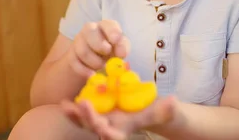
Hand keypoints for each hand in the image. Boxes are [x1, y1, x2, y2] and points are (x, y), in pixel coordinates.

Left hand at [61, 96, 176, 139]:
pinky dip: (73, 111)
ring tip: (67, 106)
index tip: (106, 129)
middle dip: (89, 118)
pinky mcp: (95, 114)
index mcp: (125, 130)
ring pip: (85, 124)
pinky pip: (81, 115)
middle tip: (84, 105)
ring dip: (76, 116)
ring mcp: (101, 123)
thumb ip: (167, 109)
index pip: (116, 136)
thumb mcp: (163, 112)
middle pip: (97, 128)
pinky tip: (65, 102)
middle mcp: (111, 129)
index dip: (110, 134)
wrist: (147, 112)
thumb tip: (173, 102)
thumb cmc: (155, 113)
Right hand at [68, 20, 130, 77]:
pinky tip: (92, 75)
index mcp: (105, 26)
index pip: (107, 24)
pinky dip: (84, 70)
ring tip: (102, 66)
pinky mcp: (71, 55)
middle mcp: (90, 30)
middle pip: (89, 31)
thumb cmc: (112, 51)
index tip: (116, 40)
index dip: (112, 31)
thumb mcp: (120, 48)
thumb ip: (123, 48)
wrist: (95, 60)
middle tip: (107, 54)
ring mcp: (78, 41)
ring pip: (83, 50)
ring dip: (95, 62)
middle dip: (99, 44)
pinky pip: (74, 62)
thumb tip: (121, 54)